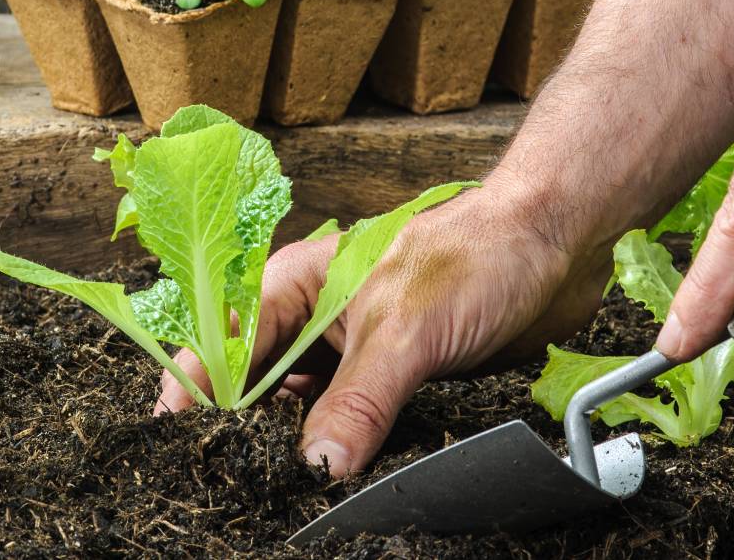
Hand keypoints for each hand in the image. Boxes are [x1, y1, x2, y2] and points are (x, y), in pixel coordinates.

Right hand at [154, 185, 608, 477]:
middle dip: (243, 429)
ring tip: (279, 490)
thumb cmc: (477, 254)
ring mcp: (355, 350)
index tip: (174, 439)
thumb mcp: (405, 332)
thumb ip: (358, 402)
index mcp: (297, 284)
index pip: (224, 343)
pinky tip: (341, 480)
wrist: (558, 244)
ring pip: (305, 410)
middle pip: (257, 384)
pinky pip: (353, 424)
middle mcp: (317, 318)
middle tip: (234, 480)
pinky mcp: (395, 378)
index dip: (195, 390)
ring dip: (296, 446)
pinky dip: (344, 452)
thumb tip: (316, 468)